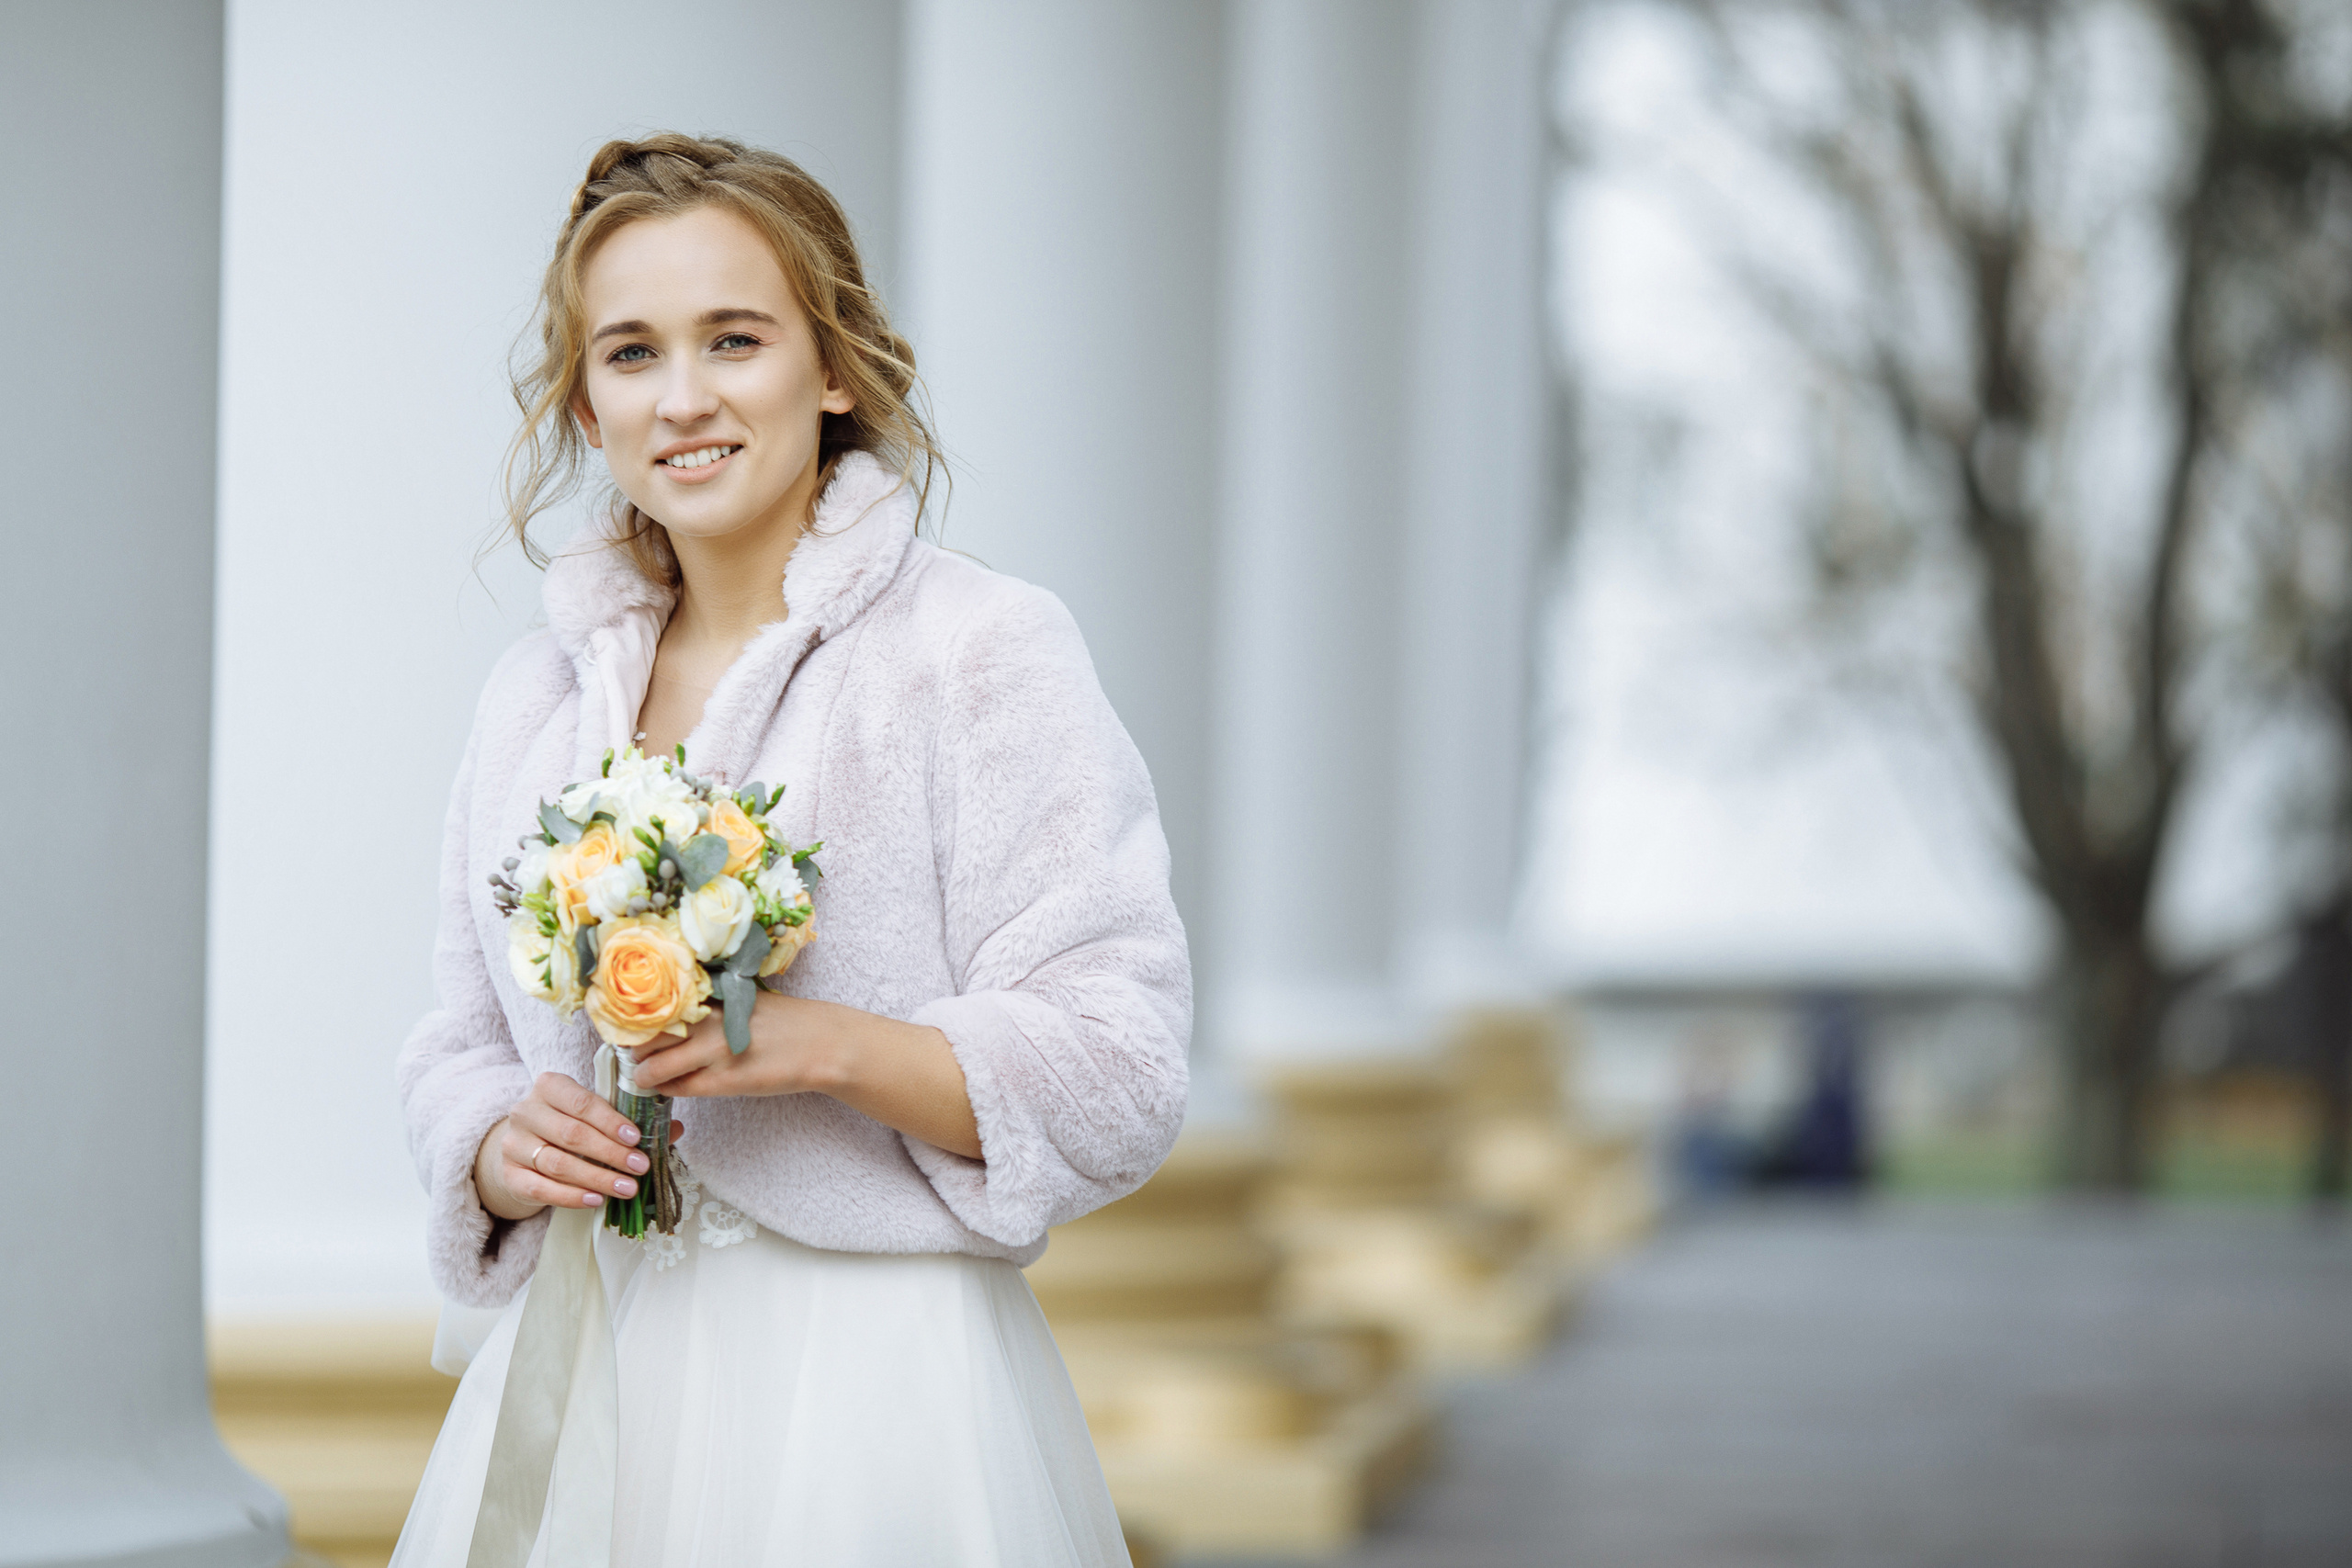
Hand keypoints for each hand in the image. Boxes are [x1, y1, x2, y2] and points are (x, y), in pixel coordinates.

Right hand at [474, 1071, 681, 1220]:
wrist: (525, 1148)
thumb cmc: (568, 1126)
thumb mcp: (595, 1116)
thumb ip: (631, 1120)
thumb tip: (675, 1128)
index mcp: (549, 1086)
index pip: (582, 1103)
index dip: (610, 1121)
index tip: (636, 1138)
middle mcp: (526, 1111)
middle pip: (572, 1134)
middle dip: (610, 1153)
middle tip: (640, 1167)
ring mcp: (514, 1144)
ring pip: (558, 1163)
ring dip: (597, 1177)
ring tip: (627, 1187)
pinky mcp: (510, 1175)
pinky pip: (541, 1188)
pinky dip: (570, 1196)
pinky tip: (595, 1199)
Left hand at [628, 991, 844, 1098]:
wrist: (820, 1042)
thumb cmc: (783, 1021)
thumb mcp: (741, 1001)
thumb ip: (707, 1007)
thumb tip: (672, 1018)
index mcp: (711, 996)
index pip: (654, 1006)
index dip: (636, 1020)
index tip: (632, 1028)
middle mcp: (707, 1020)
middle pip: (646, 1036)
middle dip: (635, 1049)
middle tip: (635, 1055)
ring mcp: (713, 1052)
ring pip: (655, 1067)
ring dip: (644, 1074)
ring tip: (645, 1075)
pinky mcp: (723, 1081)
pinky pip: (679, 1088)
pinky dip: (667, 1088)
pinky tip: (669, 1086)